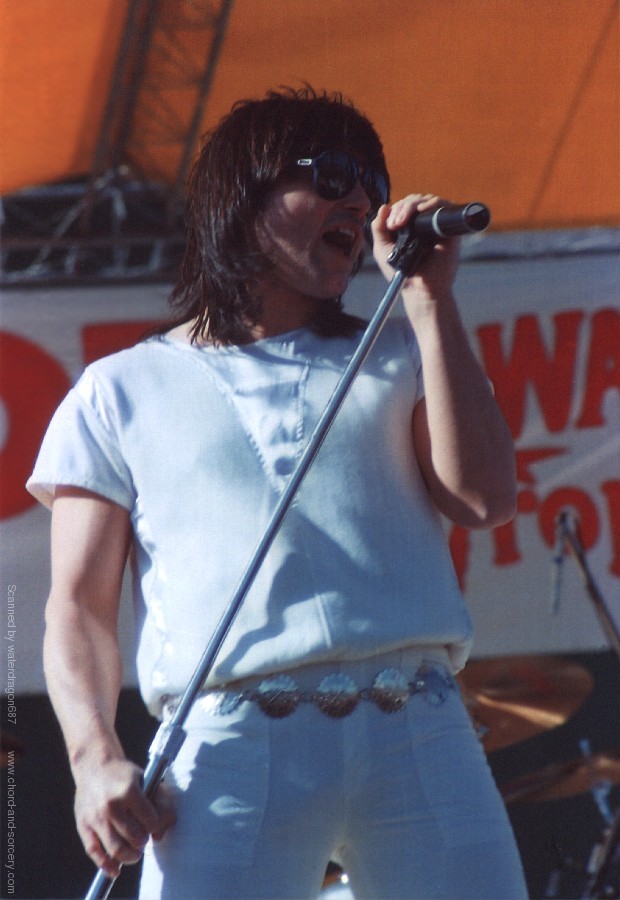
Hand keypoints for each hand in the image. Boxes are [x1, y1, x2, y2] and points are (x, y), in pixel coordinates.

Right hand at [74, 758, 175, 877]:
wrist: (94, 765)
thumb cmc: (124, 775)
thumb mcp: (145, 780)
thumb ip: (159, 804)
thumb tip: (159, 836)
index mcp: (129, 791)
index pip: (151, 821)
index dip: (155, 826)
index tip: (153, 824)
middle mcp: (111, 805)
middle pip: (135, 837)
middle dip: (143, 841)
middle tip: (142, 839)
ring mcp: (96, 817)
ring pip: (116, 849)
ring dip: (130, 856)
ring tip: (134, 853)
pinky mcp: (83, 825)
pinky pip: (95, 852)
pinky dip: (106, 865)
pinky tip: (115, 869)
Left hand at [371, 194, 460, 309]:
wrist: (419, 288)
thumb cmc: (401, 272)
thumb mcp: (382, 248)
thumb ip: (378, 228)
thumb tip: (385, 206)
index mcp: (410, 226)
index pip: (404, 206)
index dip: (396, 209)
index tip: (390, 225)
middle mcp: (424, 223)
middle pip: (415, 200)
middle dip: (402, 207)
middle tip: (395, 224)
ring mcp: (436, 225)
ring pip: (427, 200)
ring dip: (412, 205)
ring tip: (403, 221)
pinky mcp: (449, 228)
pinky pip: (444, 206)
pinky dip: (433, 203)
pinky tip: (422, 211)